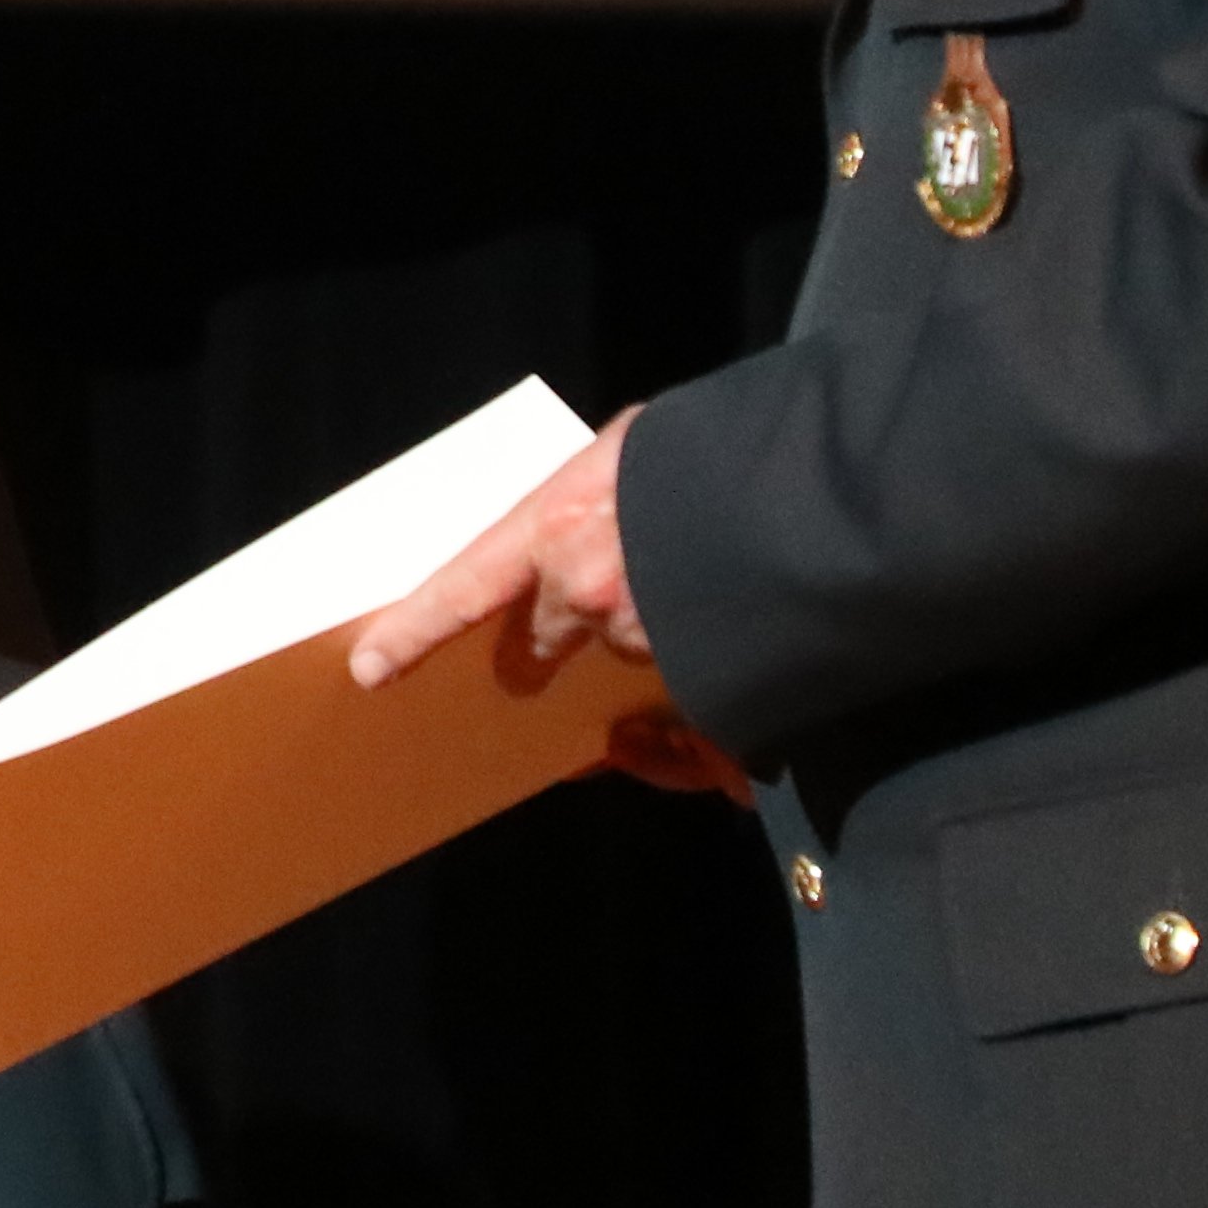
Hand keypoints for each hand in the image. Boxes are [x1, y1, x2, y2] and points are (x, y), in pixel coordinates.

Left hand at [341, 417, 753, 795]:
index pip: (462, 585)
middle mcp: (590, 592)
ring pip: (625, 684)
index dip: (414, 629)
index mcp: (560, 525)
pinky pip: (694, 748)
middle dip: (540, 657)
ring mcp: (647, 645)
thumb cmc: (727, 457)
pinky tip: (731, 758)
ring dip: (656, 674)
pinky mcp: (708, 696)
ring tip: (705, 627)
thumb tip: (571, 553)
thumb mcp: (637, 448)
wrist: (837, 488)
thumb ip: (592, 501)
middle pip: (538, 651)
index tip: (371, 670)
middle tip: (543, 657)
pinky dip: (704, 753)